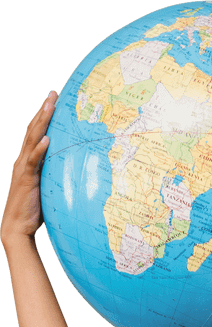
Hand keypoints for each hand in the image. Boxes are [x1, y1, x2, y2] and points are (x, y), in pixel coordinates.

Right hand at [1, 91, 57, 247]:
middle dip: (43, 111)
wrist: (17, 228)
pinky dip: (39, 149)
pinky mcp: (27, 179)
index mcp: (28, 162)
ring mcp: (24, 168)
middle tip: (53, 94)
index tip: (53, 101)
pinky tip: (46, 139)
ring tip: (49, 106)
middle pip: (33, 130)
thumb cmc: (33, 212)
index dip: (43, 117)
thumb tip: (74, 173)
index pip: (35, 134)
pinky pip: (33, 162)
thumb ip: (56, 177)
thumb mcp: (47, 189)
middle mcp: (23, 160)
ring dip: (42, 122)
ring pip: (32, 140)